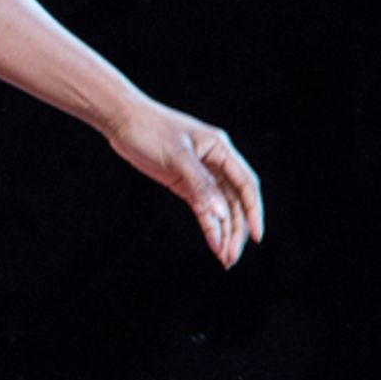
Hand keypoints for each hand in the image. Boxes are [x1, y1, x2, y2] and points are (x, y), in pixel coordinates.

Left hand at [106, 97, 264, 267]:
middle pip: (235, 201)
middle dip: (236, 230)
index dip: (254, 211)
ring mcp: (201, 175)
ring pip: (221, 208)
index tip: (257, 236)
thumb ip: (199, 184)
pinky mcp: (186, 184)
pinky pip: (203, 208)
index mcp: (220, 149)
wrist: (123, 121)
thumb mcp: (176, 155)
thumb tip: (219, 212)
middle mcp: (216, 163)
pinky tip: (213, 243)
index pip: (246, 184)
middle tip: (232, 257)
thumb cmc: (150, 129)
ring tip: (225, 258)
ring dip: (224, 232)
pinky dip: (209, 225)